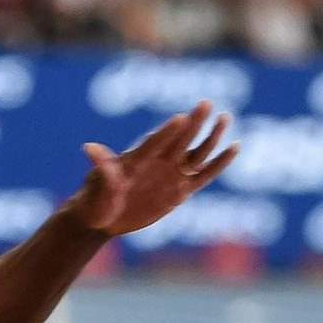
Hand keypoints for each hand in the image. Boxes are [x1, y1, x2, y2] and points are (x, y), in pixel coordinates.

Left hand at [69, 101, 236, 236]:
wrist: (101, 218)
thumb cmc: (95, 198)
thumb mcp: (98, 184)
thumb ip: (101, 166)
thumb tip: (88, 147)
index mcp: (137, 157)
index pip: (155, 142)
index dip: (167, 132)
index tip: (180, 117)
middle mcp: (158, 161)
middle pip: (180, 139)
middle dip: (193, 123)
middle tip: (206, 104)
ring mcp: (171, 174)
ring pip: (196, 153)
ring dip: (210, 137)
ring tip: (224, 118)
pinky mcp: (180, 190)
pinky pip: (204, 175)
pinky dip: (219, 163)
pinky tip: (234, 146)